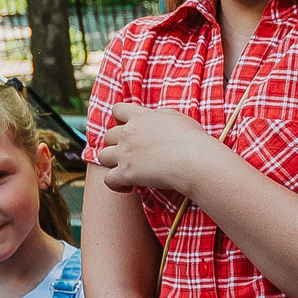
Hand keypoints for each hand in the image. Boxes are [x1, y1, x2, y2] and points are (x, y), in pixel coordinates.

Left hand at [89, 104, 219, 198]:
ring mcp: (125, 154)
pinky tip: (128, 187)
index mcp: (140, 117)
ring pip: (103, 156)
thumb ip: (159, 115)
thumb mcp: (177, 117)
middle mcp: (128, 133)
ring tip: (127, 169)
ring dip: (113, 163)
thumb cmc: (191, 139)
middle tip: (132, 153)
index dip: (120, 119)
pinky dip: (116, 185)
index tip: (129, 128)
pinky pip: (108, 180)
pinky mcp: (126, 174)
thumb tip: (154, 118)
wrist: (194, 160)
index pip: (117, 110)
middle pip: (109, 135)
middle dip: (117, 144)